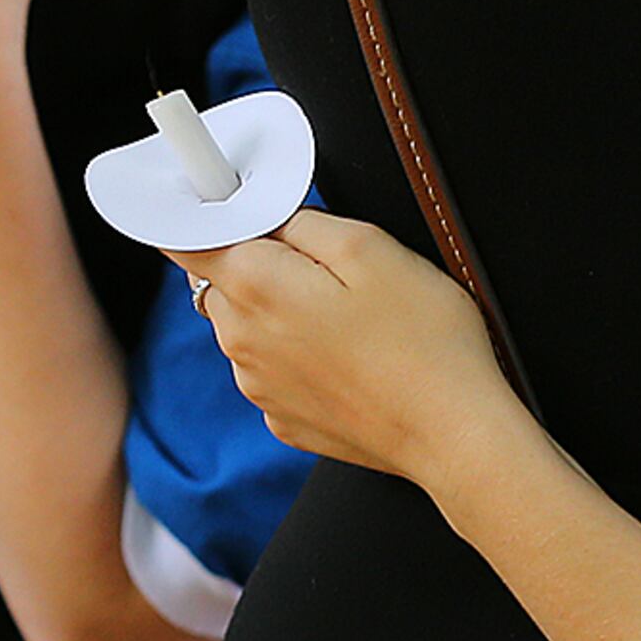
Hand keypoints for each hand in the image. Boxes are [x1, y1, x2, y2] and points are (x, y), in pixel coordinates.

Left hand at [170, 212, 532, 492]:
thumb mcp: (369, 245)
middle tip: (326, 266)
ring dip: (280, 311)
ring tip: (350, 318)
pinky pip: (273, 369)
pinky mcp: (283, 420)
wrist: (453, 433)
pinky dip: (299, 357)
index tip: (232, 207)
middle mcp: (242, 342)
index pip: (187, 241)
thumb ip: (301, 219)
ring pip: (248, 326)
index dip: (205, 216)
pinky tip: (350, 358)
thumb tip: (266, 215)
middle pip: (222, 281)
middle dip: (258, 263)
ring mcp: (259, 388)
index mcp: (256, 288)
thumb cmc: (422, 339)